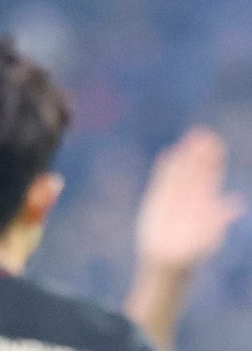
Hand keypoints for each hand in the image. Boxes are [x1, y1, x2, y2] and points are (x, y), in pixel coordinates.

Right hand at [134, 126, 243, 270]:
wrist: (169, 259)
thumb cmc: (193, 251)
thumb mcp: (209, 235)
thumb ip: (218, 218)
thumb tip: (235, 202)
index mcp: (206, 202)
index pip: (210, 176)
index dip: (213, 160)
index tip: (216, 144)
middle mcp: (192, 197)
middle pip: (197, 170)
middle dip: (200, 153)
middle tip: (203, 133)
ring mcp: (174, 197)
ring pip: (180, 172)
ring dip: (184, 156)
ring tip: (187, 140)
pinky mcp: (157, 199)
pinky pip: (162, 179)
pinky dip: (164, 168)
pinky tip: (168, 154)